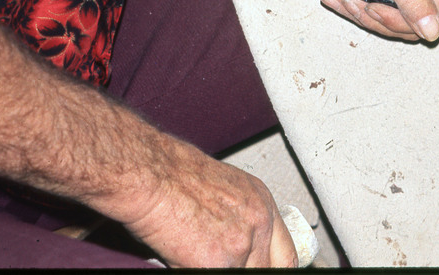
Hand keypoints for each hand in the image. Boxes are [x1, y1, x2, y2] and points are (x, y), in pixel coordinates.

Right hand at [121, 142, 297, 267]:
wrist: (152, 174)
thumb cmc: (174, 174)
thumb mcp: (224, 188)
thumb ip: (240, 217)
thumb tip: (242, 245)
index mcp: (262, 202)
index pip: (286, 255)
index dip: (272, 267)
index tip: (261, 268)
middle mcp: (259, 222)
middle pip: (266, 270)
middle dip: (243, 268)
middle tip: (220, 260)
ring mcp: (242, 244)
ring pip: (238, 273)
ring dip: (217, 267)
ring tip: (195, 251)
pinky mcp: (218, 262)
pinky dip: (193, 269)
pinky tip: (183, 254)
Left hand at [307, 0, 438, 41]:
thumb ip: (412, 0)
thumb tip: (432, 31)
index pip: (434, 15)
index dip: (401, 20)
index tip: (372, 8)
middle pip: (414, 25)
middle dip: (377, 17)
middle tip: (352, 1)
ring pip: (395, 26)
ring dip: (363, 15)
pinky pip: (381, 19)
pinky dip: (358, 12)